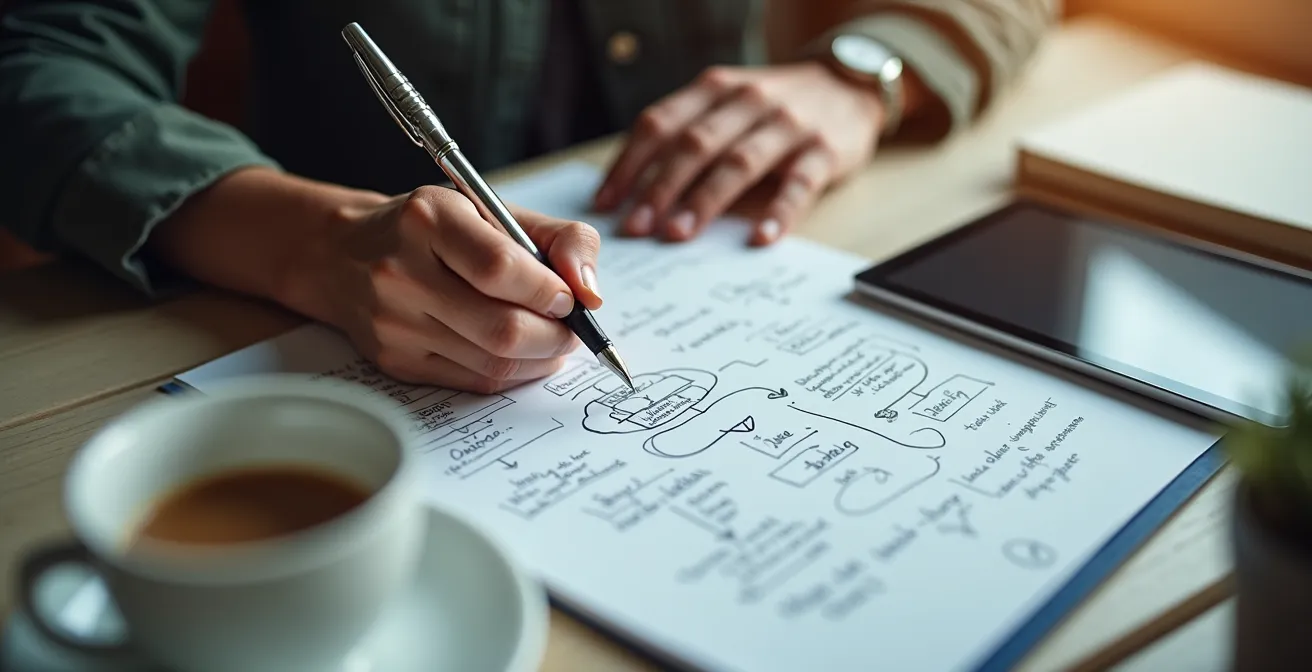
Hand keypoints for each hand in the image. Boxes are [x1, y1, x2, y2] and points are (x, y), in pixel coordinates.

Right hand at [286, 186, 603, 392]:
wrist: (343, 255)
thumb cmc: (433, 230)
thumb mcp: (493, 210)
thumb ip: (558, 238)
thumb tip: (590, 291)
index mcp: (428, 219)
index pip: (499, 268)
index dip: (548, 291)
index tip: (568, 297)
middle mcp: (401, 272)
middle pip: (501, 327)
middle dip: (555, 337)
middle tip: (572, 330)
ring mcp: (393, 323)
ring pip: (492, 362)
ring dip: (540, 359)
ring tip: (553, 341)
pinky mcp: (395, 361)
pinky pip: (473, 381)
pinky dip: (513, 374)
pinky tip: (524, 356)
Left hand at [593, 61, 884, 244]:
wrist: (849, 84)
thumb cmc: (774, 106)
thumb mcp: (728, 104)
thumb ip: (688, 135)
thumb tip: (633, 191)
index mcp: (714, 90)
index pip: (660, 124)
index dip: (629, 164)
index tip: (606, 204)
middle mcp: (748, 101)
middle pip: (694, 145)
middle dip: (660, 188)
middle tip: (636, 228)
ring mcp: (788, 124)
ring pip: (738, 162)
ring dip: (705, 200)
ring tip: (679, 234)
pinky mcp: (825, 150)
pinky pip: (799, 184)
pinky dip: (779, 211)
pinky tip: (761, 238)